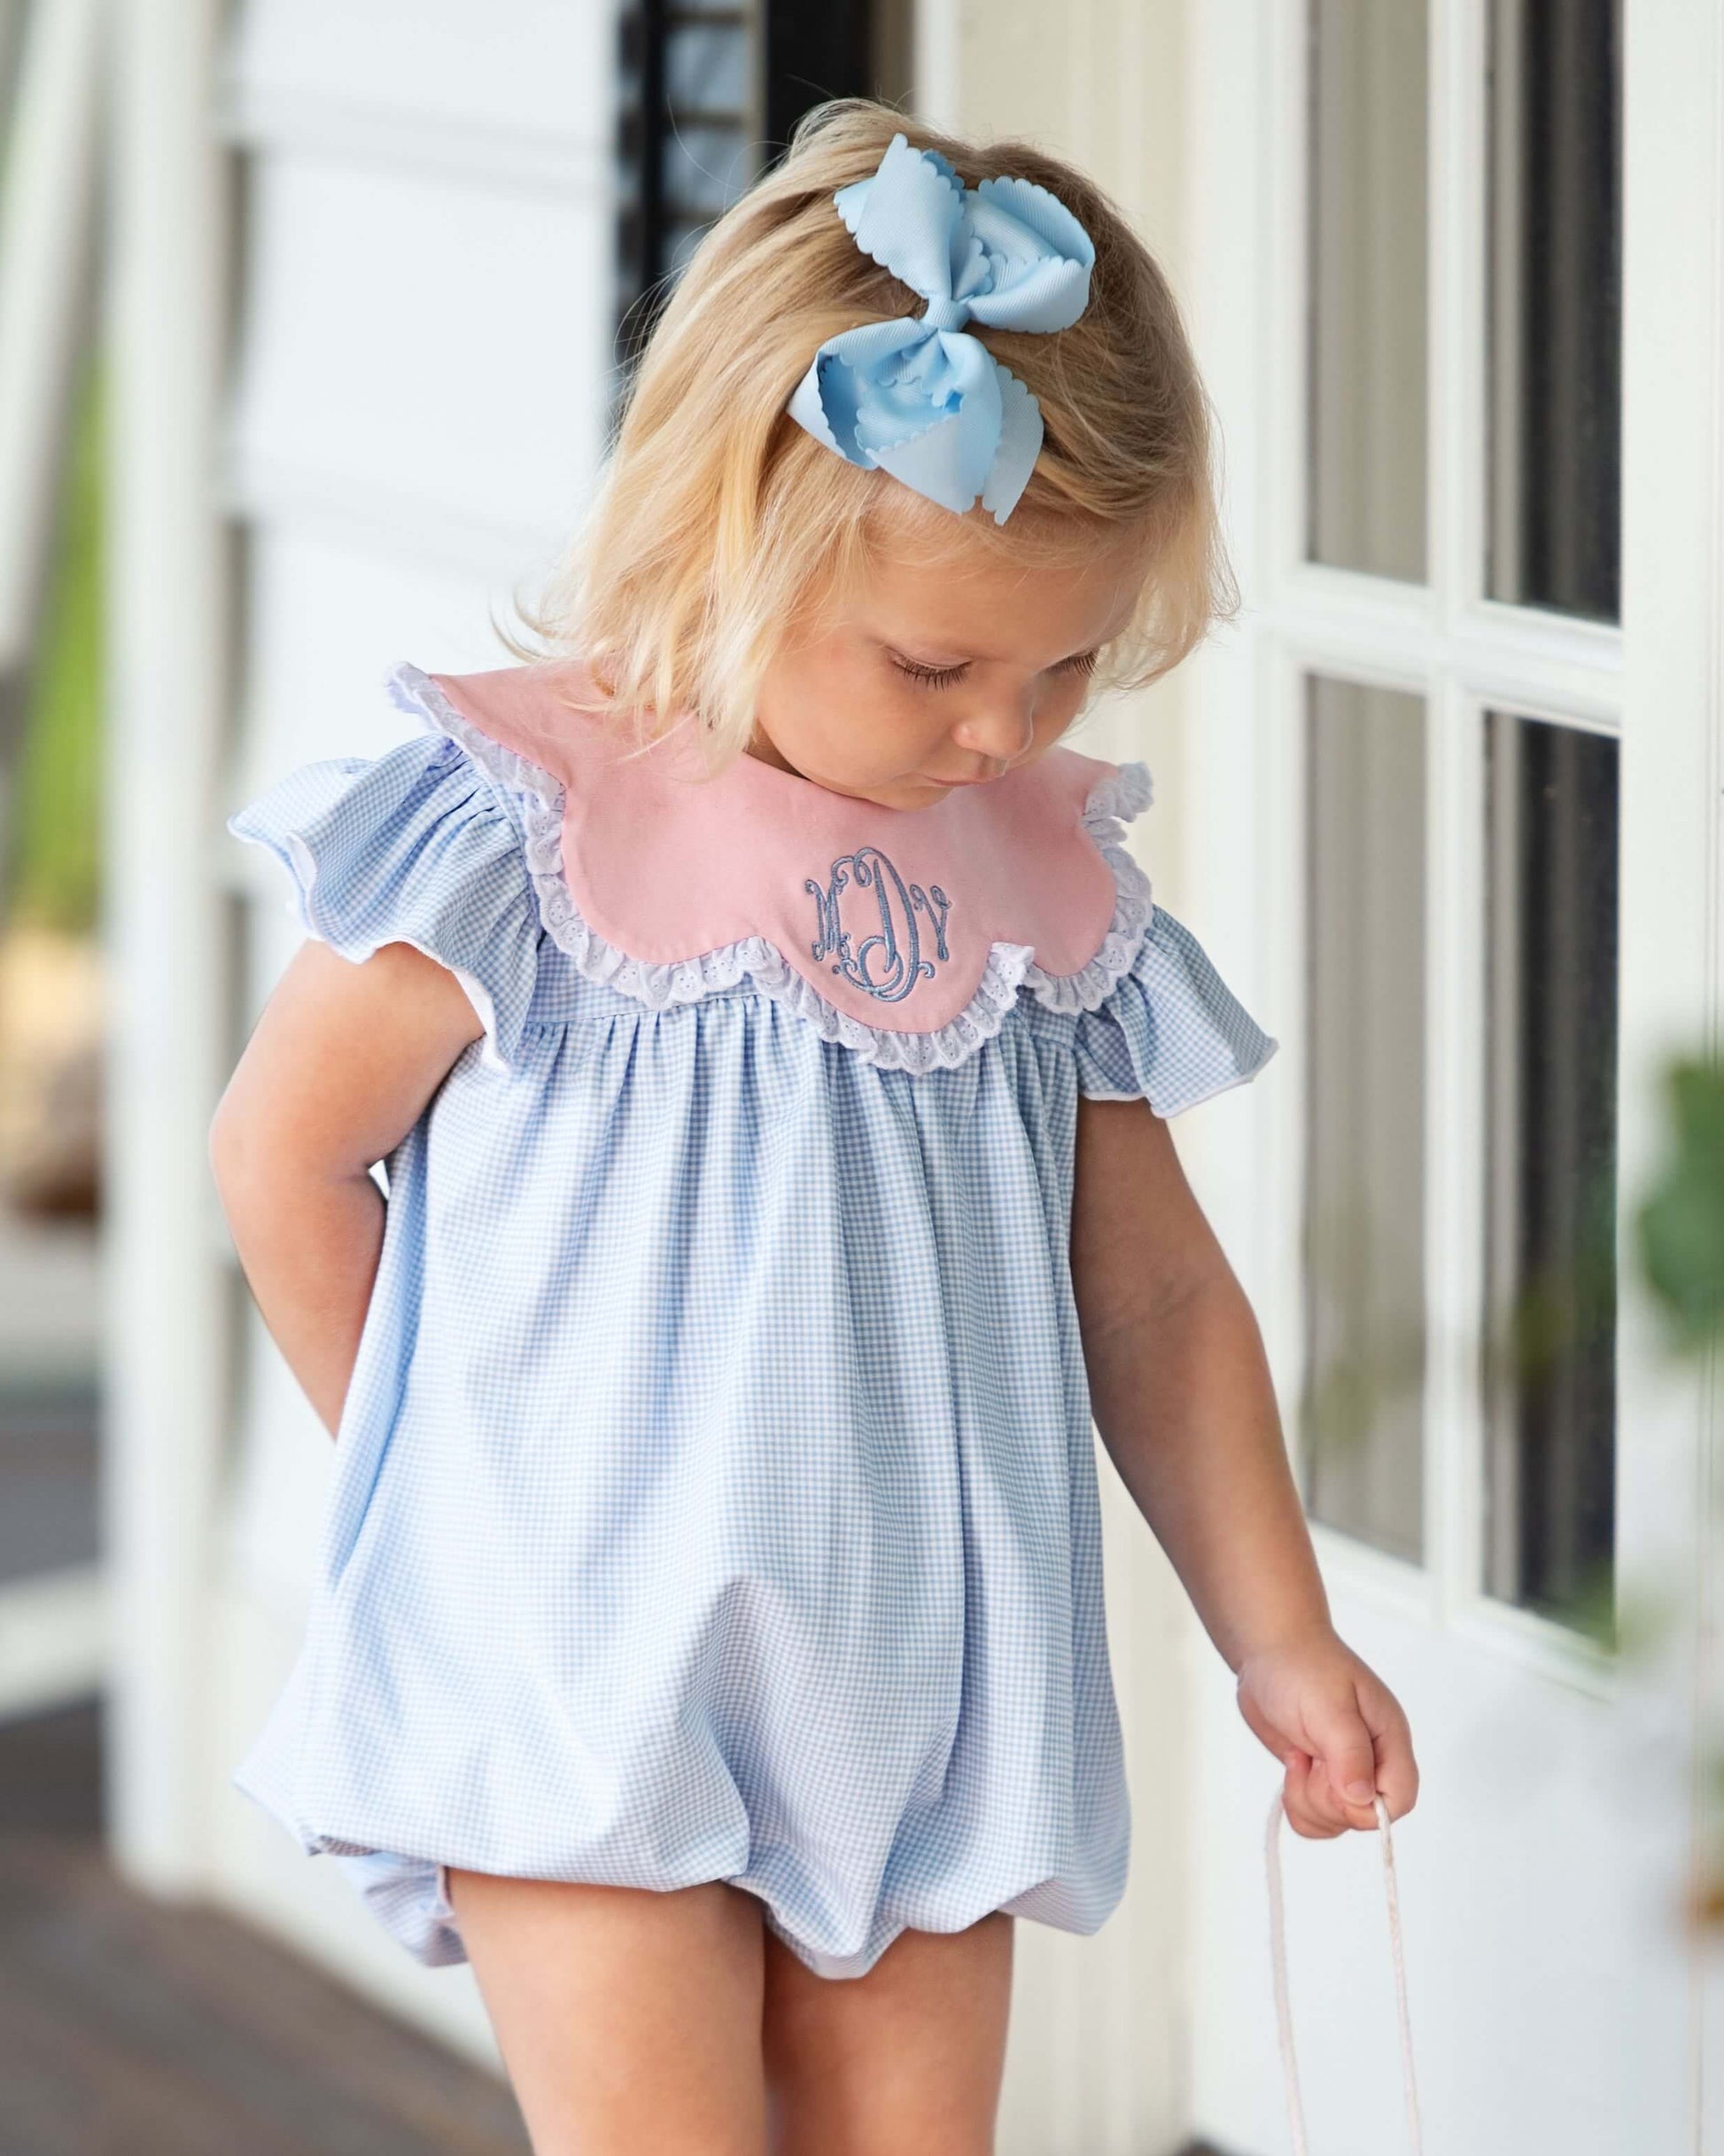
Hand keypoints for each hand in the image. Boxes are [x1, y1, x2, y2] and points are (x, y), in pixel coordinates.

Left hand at [1235, 1628, 1418, 1838]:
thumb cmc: (1302, 1666)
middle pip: (1363, 1817)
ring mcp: (1344, 1772)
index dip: (1368, 1807)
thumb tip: (1363, 1799)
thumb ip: (1348, 1753)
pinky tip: (1293, 1766)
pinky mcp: (1318, 1778)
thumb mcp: (1328, 1706)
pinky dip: (1297, 1803)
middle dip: (1326, 1799)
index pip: (1400, 1799)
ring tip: (1299, 1758)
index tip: (1333, 1782)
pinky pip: (1314, 1818)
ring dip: (1308, 1800)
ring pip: (1336, 1822)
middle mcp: (1372, 1761)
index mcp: (1388, 1740)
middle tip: (1308, 1758)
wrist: (1269, 1650)